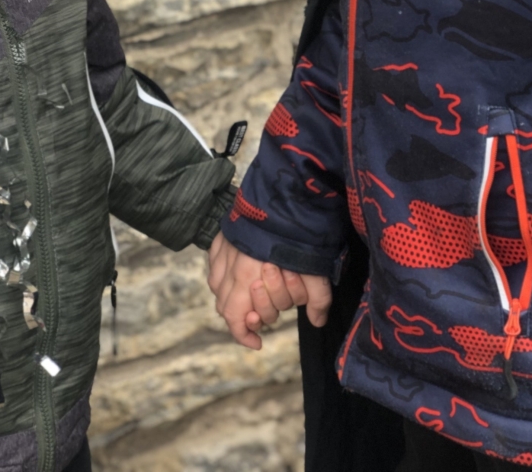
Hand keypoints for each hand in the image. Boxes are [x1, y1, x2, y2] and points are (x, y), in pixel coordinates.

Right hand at [208, 231, 331, 350]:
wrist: (284, 190)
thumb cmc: (297, 231)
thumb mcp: (314, 267)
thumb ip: (317, 297)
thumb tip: (317, 321)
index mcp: (248, 278)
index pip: (235, 319)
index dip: (244, 335)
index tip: (258, 341)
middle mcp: (230, 267)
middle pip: (225, 306)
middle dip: (245, 316)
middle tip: (264, 314)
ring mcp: (223, 251)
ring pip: (217, 287)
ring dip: (233, 297)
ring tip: (252, 294)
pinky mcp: (221, 237)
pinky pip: (214, 264)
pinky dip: (223, 274)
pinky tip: (238, 271)